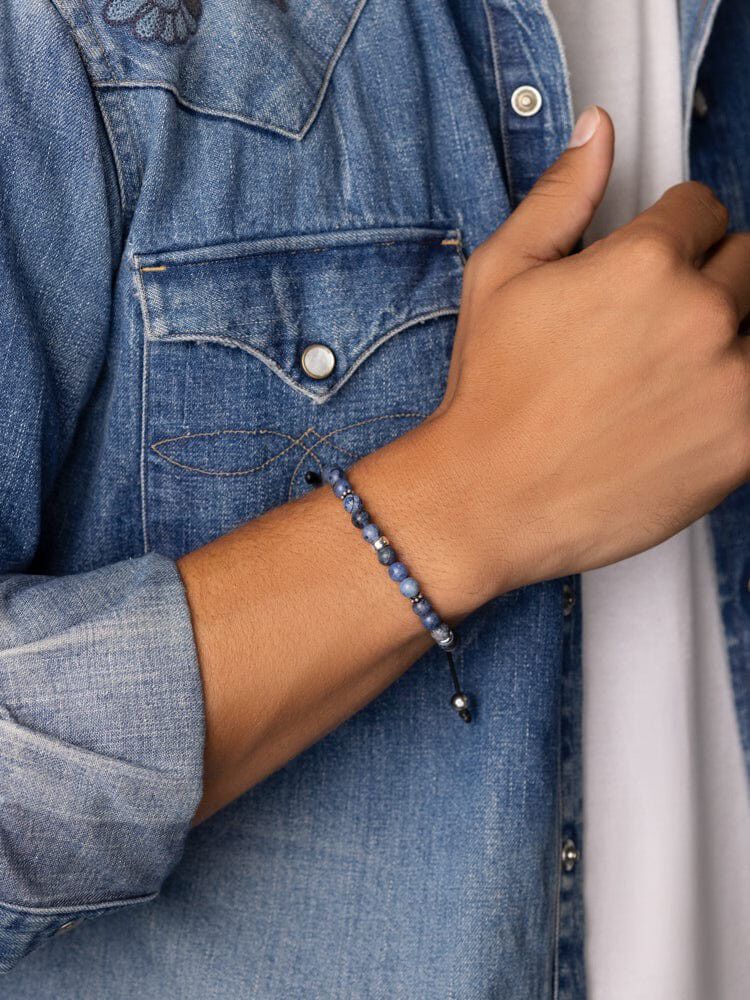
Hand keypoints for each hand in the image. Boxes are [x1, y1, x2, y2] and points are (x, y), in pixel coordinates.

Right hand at [429, 106, 749, 604]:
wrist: (491, 499)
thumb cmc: (492, 394)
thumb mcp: (502, 275)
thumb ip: (561, 195)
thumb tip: (598, 131)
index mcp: (644, 261)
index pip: (703, 209)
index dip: (671, 235)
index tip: (648, 271)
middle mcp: (699, 313)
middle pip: (746, 262)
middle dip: (707, 280)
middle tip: (653, 328)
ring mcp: (730, 381)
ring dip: (727, 338)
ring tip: (668, 375)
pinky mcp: (743, 444)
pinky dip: (731, 398)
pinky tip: (683, 415)